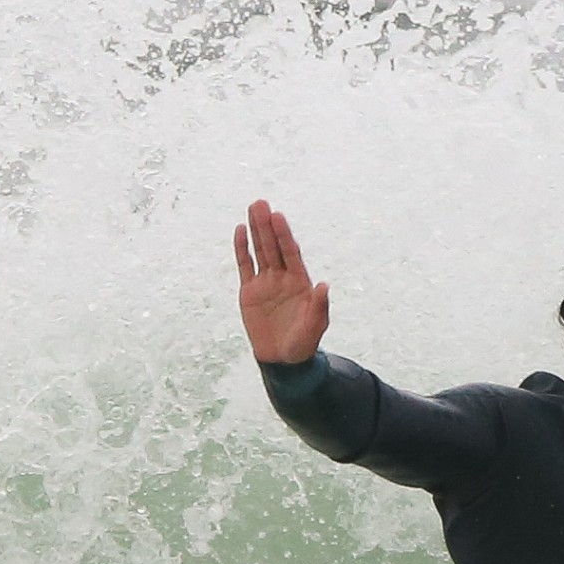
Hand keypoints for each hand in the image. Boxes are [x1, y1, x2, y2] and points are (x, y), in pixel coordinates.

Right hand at [233, 200, 329, 365]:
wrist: (283, 360)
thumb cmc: (303, 343)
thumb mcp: (315, 326)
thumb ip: (319, 306)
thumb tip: (323, 285)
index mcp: (300, 282)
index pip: (291, 253)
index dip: (284, 235)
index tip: (278, 217)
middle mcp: (283, 277)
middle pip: (273, 246)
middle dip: (267, 225)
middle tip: (261, 203)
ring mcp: (266, 283)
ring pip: (260, 251)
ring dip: (256, 230)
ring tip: (252, 207)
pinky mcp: (249, 292)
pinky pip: (245, 266)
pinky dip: (242, 249)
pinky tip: (240, 230)